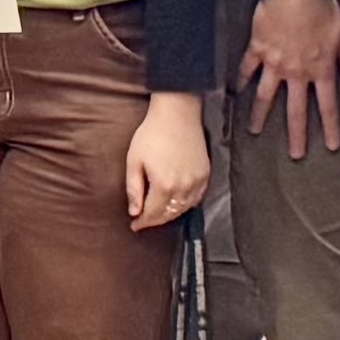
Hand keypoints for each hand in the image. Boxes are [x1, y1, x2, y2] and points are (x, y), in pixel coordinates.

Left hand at [125, 96, 216, 228]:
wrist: (177, 114)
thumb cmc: (152, 134)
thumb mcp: (134, 161)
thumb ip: (134, 190)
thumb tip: (135, 211)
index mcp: (164, 185)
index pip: (153, 214)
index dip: (142, 222)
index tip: (134, 225)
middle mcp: (184, 187)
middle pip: (169, 214)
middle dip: (155, 220)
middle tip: (143, 221)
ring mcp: (197, 181)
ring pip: (184, 208)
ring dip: (170, 214)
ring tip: (158, 214)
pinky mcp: (205, 173)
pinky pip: (197, 198)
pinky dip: (186, 204)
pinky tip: (177, 203)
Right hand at [240, 0, 339, 160]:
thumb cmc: (323, 9)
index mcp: (321, 70)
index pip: (328, 106)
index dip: (331, 128)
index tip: (332, 146)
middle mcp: (297, 73)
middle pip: (296, 110)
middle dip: (297, 135)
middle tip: (296, 155)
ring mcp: (274, 63)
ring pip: (265, 96)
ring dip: (260, 115)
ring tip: (254, 131)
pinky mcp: (257, 50)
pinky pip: (246, 69)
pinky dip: (240, 81)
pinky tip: (234, 93)